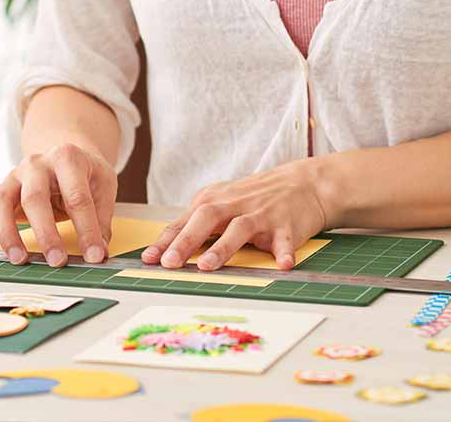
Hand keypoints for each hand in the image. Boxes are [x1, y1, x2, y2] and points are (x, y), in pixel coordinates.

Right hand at [0, 142, 117, 266]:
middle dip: (46, 232)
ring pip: (1, 202)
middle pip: (35, 197)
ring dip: (8, 233)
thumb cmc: (84, 173)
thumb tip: (98, 252)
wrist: (64, 153)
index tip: (95, 256)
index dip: (87, 228)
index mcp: (67, 158)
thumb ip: (101, 218)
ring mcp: (14, 176)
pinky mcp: (0, 191)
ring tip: (19, 260)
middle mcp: (36, 164)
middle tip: (57, 261)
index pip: (77, 197)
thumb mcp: (103, 185)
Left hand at [140, 161, 329, 271]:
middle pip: (206, 219)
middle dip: (185, 241)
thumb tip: (165, 247)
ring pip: (239, 229)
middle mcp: (234, 205)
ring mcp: (261, 214)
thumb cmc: (254, 198)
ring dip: (222, 248)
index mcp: (214, 201)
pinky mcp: (287, 224)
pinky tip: (282, 265)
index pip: (185, 222)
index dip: (166, 240)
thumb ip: (197, 223)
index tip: (148, 259)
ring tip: (207, 266)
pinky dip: (283, 252)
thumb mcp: (222, 203)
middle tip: (169, 262)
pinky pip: (285, 240)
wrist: (302, 183)